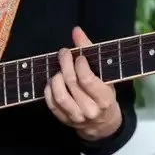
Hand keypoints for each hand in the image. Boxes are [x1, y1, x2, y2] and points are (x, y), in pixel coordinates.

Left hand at [45, 26, 121, 141]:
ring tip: (59, 70)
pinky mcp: (64, 120)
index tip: (78, 56)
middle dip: (65, 64)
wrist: (103, 124)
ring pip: (59, 95)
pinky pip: (51, 104)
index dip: (79, 64)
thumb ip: (90, 51)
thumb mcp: (104, 75)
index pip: (86, 80)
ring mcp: (76, 117)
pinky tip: (52, 81)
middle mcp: (90, 110)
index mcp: (104, 99)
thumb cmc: (105, 94)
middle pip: (71, 84)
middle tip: (63, 54)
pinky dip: (48, 90)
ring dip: (56, 78)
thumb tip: (76, 30)